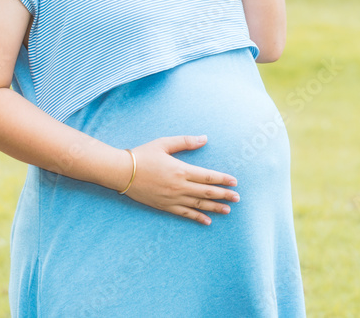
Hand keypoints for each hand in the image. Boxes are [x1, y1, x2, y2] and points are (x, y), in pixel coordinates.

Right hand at [122, 135, 239, 224]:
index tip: (235, 182)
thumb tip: (204, 138)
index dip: (223, 179)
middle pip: (207, 192)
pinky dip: (197, 217)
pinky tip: (207, 221)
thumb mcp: (165, 143)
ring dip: (214, 208)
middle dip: (224, 195)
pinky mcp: (164, 206)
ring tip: (228, 210)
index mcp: (181, 170)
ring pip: (198, 205)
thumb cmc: (143, 155)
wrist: (121, 172)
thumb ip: (186, 141)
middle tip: (238, 198)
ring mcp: (172, 198)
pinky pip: (184, 213)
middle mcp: (179, 186)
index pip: (208, 176)